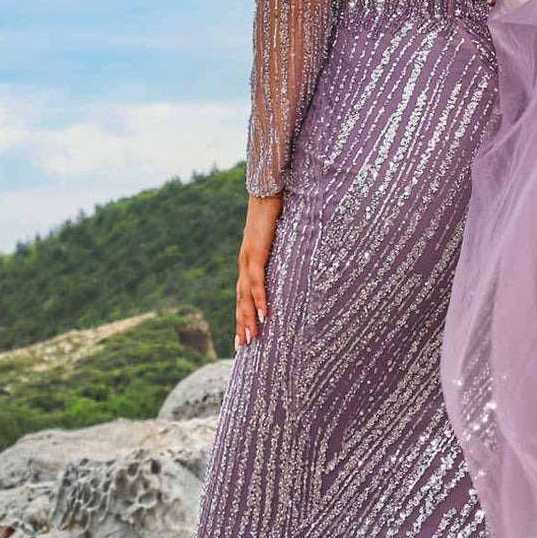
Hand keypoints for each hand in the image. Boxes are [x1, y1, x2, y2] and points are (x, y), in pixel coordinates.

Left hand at [235, 192, 281, 350]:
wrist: (266, 190)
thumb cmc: (275, 211)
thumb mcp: (280, 238)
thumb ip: (282, 252)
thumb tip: (295, 262)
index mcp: (249, 262)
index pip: (243, 294)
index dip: (243, 315)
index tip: (243, 334)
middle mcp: (244, 263)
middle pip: (241, 300)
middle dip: (241, 324)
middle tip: (242, 347)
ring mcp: (247, 259)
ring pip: (246, 295)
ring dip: (248, 318)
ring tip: (251, 338)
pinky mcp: (255, 252)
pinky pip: (257, 281)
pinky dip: (260, 298)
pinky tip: (263, 314)